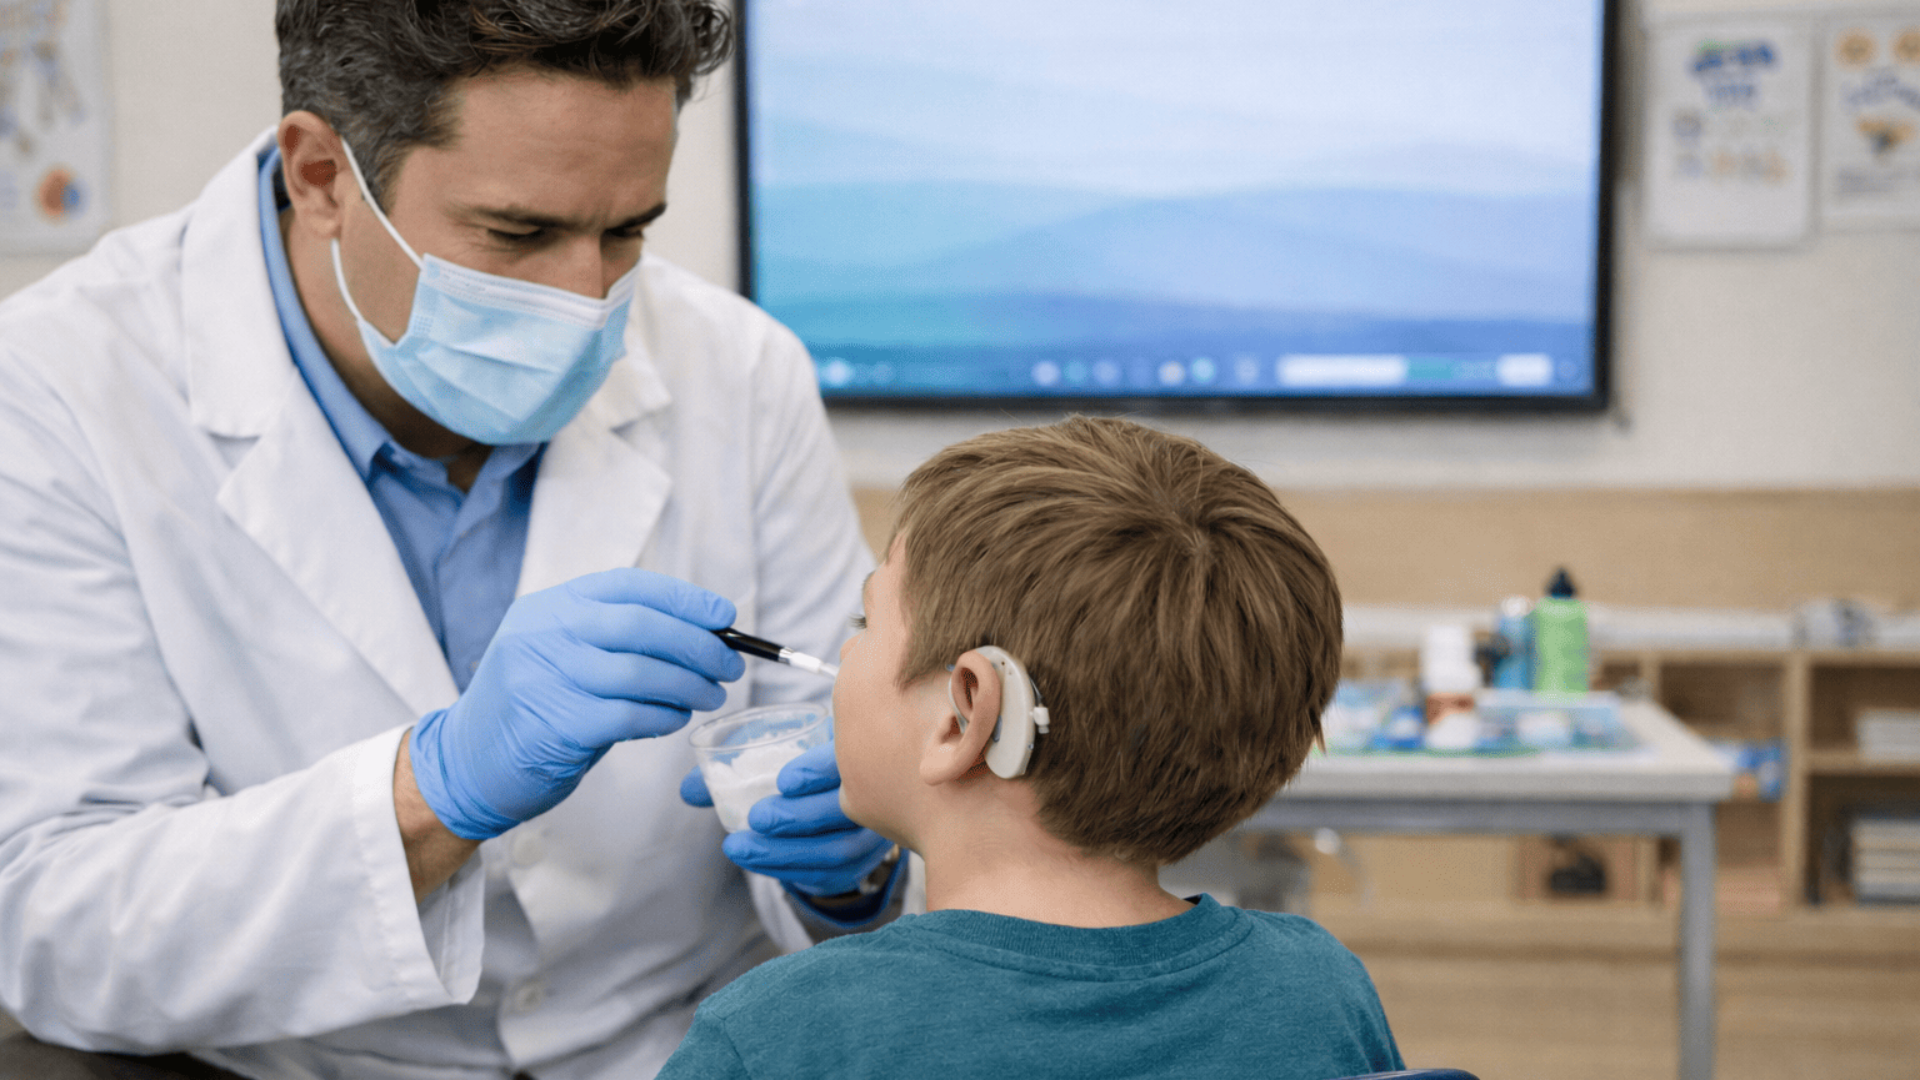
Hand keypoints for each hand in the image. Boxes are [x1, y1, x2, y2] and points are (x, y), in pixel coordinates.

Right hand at [412, 569, 744, 839]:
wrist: (466, 762)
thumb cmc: (535, 705)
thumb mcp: (563, 653)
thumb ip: (618, 639)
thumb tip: (703, 636)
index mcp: (551, 606)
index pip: (629, 586)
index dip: (684, 599)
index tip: (725, 618)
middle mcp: (543, 634)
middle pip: (640, 625)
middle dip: (697, 645)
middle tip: (730, 666)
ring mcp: (543, 678)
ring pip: (639, 672)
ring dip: (688, 685)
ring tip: (709, 696)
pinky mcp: (551, 725)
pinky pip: (626, 715)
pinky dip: (663, 716)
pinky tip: (675, 719)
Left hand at [680, 741, 895, 896]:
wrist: (840, 805)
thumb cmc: (805, 772)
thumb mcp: (778, 757)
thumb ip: (734, 770)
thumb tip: (688, 790)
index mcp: (859, 753)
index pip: (850, 759)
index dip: (820, 770)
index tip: (782, 780)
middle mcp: (877, 794)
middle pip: (846, 811)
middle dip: (797, 817)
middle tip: (755, 817)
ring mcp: (872, 835)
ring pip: (836, 850)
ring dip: (783, 851)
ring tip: (738, 847)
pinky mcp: (858, 866)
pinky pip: (827, 874)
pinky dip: (786, 868)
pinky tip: (755, 861)